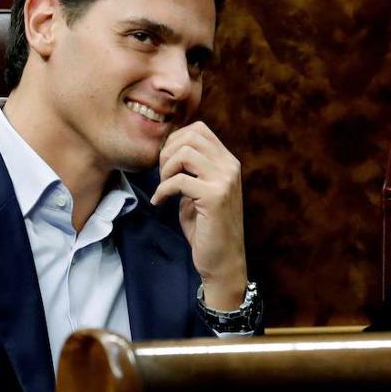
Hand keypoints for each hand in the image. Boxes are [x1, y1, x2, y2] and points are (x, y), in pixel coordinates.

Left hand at [150, 121, 247, 308]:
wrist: (223, 262)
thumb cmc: (207, 229)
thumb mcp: (200, 192)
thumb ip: (191, 170)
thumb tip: (169, 150)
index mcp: (228, 163)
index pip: (199, 130)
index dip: (175, 140)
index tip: (166, 163)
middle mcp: (230, 167)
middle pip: (191, 136)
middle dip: (168, 152)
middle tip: (161, 176)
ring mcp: (225, 181)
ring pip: (186, 153)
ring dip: (166, 169)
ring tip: (163, 187)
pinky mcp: (214, 198)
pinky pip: (179, 180)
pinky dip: (163, 190)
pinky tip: (159, 202)